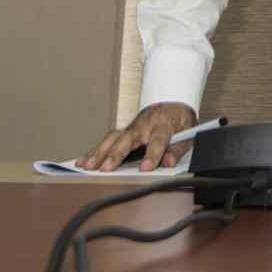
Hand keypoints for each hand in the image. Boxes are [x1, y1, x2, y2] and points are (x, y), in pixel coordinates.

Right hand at [76, 102, 196, 171]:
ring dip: (99, 153)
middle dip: (116, 154)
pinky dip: (95, 151)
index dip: (153, 154)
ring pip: (113, 138)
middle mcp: (144, 124)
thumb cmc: (180, 121)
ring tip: (87, 167)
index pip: (158, 140)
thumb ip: (178, 149)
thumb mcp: (188, 133)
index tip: (146, 168)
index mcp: (163, 124)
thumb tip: (169, 162)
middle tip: (106, 169)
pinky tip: (83, 161)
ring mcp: (132, 126)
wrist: (174, 103)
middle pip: (128, 138)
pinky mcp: (124, 131)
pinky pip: (108, 140)